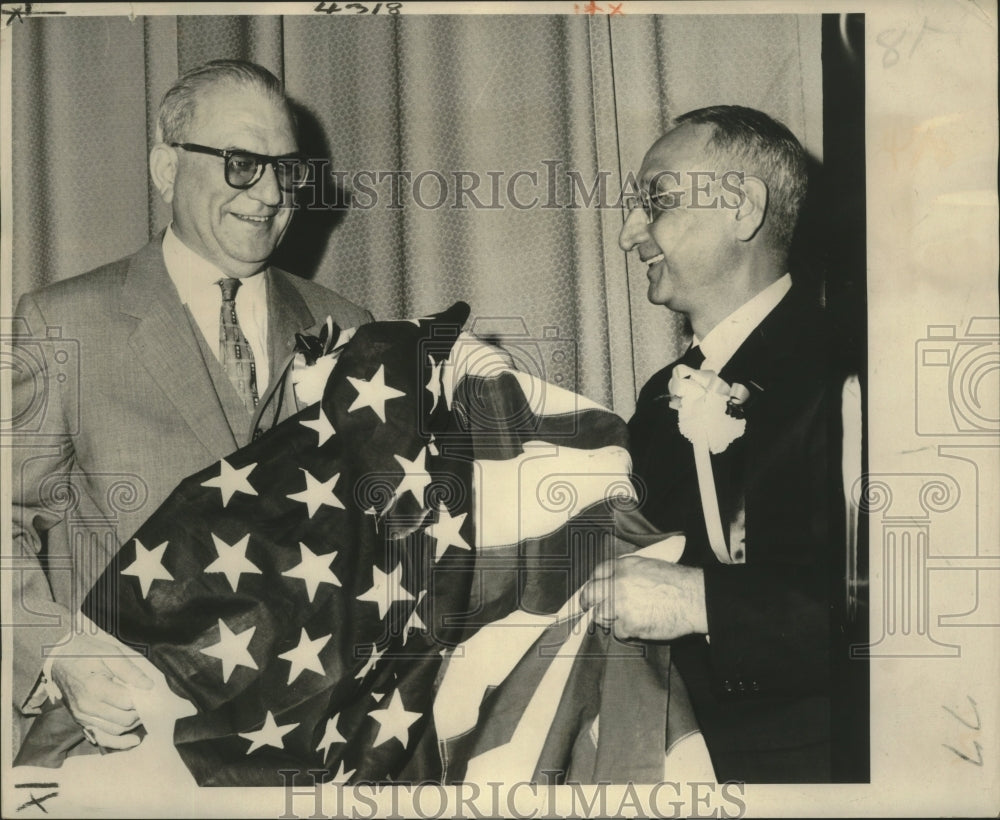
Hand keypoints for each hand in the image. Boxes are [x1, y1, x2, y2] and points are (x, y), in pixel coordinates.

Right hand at [49, 633, 153, 749]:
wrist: (60, 657)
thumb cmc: (87, 652)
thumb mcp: (111, 653)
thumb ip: (130, 671)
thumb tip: (149, 686)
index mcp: (95, 688)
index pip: (128, 703)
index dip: (144, 699)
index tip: (152, 693)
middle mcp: (87, 706)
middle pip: (124, 719)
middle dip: (141, 712)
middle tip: (151, 703)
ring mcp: (82, 716)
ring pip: (115, 730)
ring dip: (133, 724)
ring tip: (144, 712)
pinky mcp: (81, 720)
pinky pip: (101, 737)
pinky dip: (118, 742)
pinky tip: (133, 741)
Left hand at [579, 556, 707, 640]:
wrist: (693, 598)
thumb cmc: (676, 582)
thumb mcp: (648, 565)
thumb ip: (627, 572)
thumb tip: (611, 582)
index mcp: (624, 566)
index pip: (597, 573)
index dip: (593, 583)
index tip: (593, 591)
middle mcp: (618, 583)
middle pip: (589, 594)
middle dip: (587, 602)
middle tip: (588, 608)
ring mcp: (621, 604)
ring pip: (600, 615)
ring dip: (609, 619)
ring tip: (623, 619)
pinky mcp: (628, 624)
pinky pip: (618, 631)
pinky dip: (627, 631)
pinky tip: (640, 625)